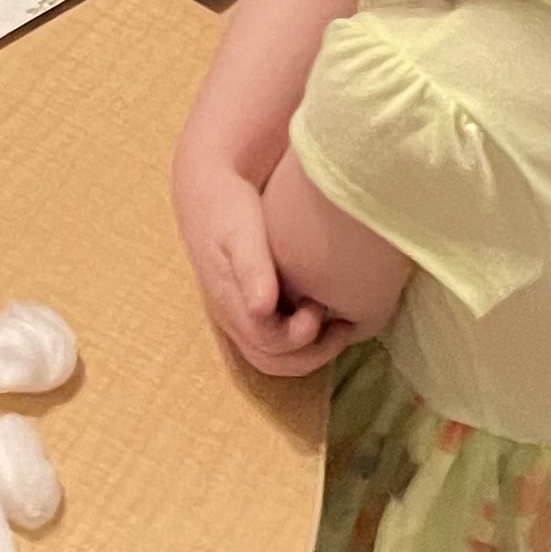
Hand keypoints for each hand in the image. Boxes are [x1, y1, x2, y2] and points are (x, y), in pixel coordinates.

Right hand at [174, 142, 336, 374]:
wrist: (207, 191)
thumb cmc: (228, 208)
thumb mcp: (240, 234)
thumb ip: (252, 269)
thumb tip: (260, 310)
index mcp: (229, 303)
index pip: (266, 344)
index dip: (299, 337)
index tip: (321, 310)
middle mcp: (233, 316)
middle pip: (271, 360)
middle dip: (311, 354)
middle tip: (342, 328)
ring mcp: (240, 313)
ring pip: (274, 354)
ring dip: (310, 349)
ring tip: (341, 325)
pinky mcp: (251, 304)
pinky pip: (275, 338)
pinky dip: (304, 337)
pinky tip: (327, 313)